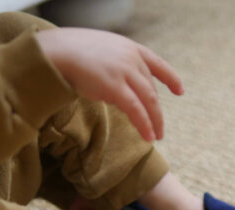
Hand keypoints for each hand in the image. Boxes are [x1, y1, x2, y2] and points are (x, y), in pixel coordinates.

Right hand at [35, 28, 184, 141]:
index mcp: (129, 47)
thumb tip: (114, 83)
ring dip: (155, 121)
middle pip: (151, 88)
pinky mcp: (116, 87)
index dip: (170, 78)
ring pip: (149, 100)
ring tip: (157, 136)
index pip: (156, 63)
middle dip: (156, 110)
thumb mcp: (99, 52)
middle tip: (160, 128)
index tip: (179, 90)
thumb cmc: (69, 52)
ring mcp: (125, 71)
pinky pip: (137, 109)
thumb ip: (112, 65)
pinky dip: (145, 124)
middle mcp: (131, 58)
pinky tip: (150, 137)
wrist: (55, 51)